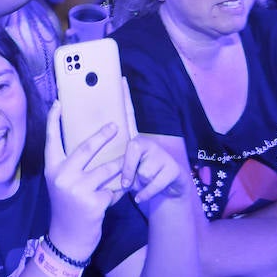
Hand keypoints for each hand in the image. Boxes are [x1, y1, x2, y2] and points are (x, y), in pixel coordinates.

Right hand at [44, 101, 119, 260]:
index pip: (51, 140)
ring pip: (107, 169)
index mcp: (52, 169)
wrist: (68, 240)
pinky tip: (115, 198)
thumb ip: (71, 166)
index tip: (58, 102)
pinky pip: (114, 189)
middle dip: (103, 136)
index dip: (53, 120)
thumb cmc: (67, 208)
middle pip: (86, 148)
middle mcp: (62, 176)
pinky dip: (118, 191)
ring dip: (119, 169)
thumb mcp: (62, 184)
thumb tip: (91, 143)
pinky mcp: (94, 202)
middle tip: (116, 126)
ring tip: (126, 167)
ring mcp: (78, 189)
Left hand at [116, 82, 185, 205]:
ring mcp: (163, 154)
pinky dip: (145, 194)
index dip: (125, 97)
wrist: (164, 197)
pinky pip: (152, 182)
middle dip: (127, 170)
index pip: (128, 116)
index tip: (121, 78)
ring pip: (143, 170)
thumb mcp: (123, 172)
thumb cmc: (138, 184)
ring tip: (142, 186)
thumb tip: (102, 161)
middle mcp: (149, 142)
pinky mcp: (173, 168)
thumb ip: (116, 163)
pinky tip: (143, 196)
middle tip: (127, 181)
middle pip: (133, 149)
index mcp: (134, 141)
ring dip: (138, 185)